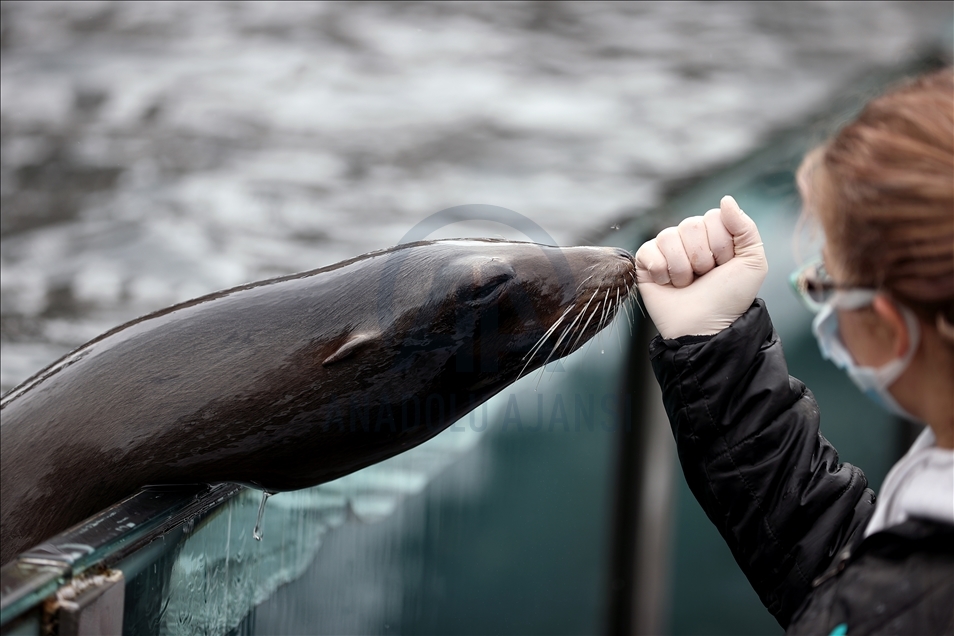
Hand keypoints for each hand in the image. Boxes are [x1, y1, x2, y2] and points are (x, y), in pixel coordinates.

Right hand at [634, 195, 766, 338]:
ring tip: (686, 284)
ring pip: (668, 236)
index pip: (713, 217)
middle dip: (701, 257)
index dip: (720, 244)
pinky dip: (659, 270)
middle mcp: (689, 239)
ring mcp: (666, 250)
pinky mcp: (645, 262)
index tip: (724, 265)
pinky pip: (648, 250)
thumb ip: (746, 228)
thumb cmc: (729, 298)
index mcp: (714, 234)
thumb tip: (726, 200)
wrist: (704, 327)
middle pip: (690, 224)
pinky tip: (666, 283)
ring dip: (681, 268)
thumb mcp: (752, 262)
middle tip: (704, 276)